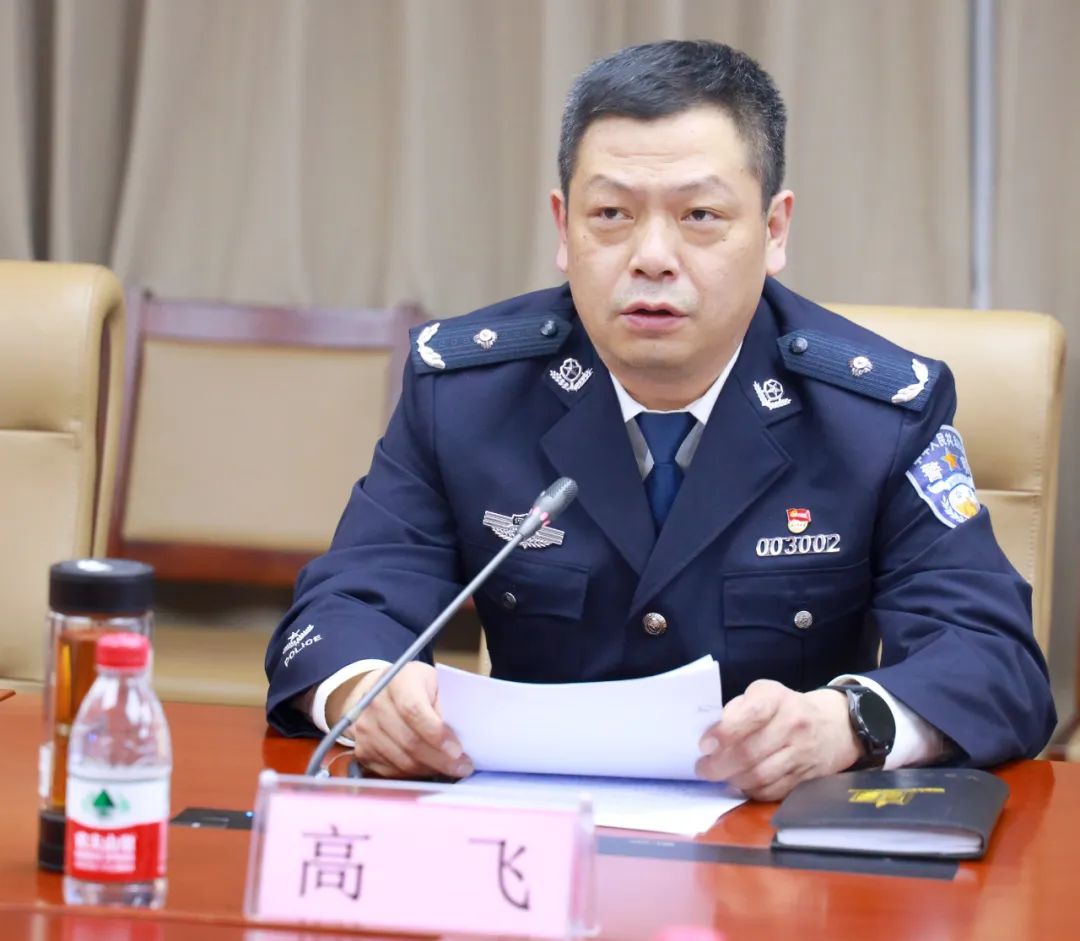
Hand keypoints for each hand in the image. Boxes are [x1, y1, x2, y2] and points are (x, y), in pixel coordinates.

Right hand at [331, 662, 471, 779]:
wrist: (381, 690)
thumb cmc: (416, 686)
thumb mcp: (436, 682)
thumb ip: (445, 705)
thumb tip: (460, 737)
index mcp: (398, 681)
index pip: (413, 710)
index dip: (436, 733)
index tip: (457, 750)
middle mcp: (375, 703)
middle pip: (409, 741)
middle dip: (440, 759)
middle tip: (463, 766)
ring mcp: (365, 728)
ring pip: (402, 761)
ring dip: (430, 769)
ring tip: (451, 769)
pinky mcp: (362, 749)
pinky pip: (392, 771)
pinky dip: (415, 773)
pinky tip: (430, 768)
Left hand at [695, 680, 861, 800]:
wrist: (833, 725)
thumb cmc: (784, 708)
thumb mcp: (761, 695)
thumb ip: (736, 711)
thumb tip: (710, 737)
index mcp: (776, 698)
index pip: (751, 714)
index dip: (725, 732)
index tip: (704, 745)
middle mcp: (793, 724)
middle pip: (751, 752)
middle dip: (720, 765)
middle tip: (703, 769)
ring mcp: (802, 753)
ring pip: (761, 776)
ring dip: (734, 780)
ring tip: (720, 776)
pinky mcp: (806, 777)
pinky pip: (773, 790)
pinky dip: (752, 790)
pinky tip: (741, 783)